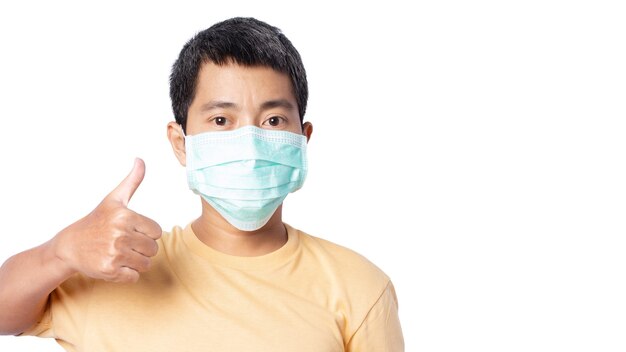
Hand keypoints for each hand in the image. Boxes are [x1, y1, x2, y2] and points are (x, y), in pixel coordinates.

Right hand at [53, 158, 161, 282]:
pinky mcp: (110, 271)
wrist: (70, 245)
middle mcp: (120, 234)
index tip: (131, 230)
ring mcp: (115, 254)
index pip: (156, 231)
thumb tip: (140, 160)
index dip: (146, 233)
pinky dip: (127, 274)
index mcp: (125, 216)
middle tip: (124, 243)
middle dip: (142, 248)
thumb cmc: (97, 221)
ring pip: (146, 263)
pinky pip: (134, 277)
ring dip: (136, 261)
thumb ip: (132, 181)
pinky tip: (114, 264)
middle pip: (153, 248)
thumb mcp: (114, 199)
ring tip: (120, 253)